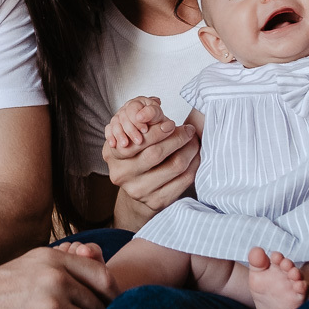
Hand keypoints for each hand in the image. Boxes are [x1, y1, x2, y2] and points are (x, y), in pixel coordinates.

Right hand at [104, 112, 198, 228]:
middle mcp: (122, 174)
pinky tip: (195, 157)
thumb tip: (157, 106)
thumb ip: (143, 124)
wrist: (138, 190)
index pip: (137, 141)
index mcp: (113, 154)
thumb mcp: (134, 138)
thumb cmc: (139, 156)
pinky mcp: (157, 202)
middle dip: (177, 138)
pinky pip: (183, 181)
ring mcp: (139, 191)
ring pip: (174, 166)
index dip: (158, 130)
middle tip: (189, 130)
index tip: (172, 123)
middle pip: (156, 153)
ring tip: (194, 141)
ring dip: (190, 150)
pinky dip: (194, 165)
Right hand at [105, 96, 165, 150]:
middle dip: (131, 129)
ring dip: (120, 134)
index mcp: (141, 102)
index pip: (135, 107)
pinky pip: (108, 129)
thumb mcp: (160, 120)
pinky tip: (114, 144)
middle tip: (139, 141)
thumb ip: (161, 120)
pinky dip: (110, 137)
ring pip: (116, 122)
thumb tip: (167, 124)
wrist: (150, 130)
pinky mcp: (113, 126)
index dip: (140, 119)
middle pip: (124, 115)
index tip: (145, 130)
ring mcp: (119, 116)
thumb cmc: (157, 124)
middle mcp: (128, 107)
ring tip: (126, 145)